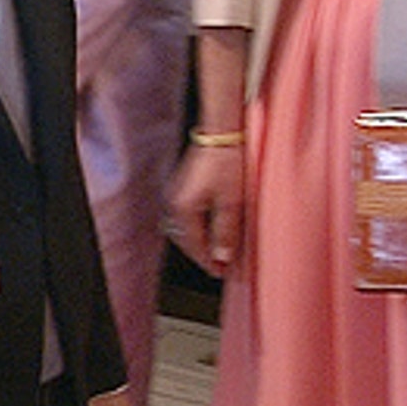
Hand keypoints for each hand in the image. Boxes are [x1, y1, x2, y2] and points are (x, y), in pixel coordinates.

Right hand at [167, 145, 244, 275]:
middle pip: (186, 239)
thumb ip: (226, 232)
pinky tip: (209, 227)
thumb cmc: (226, 161)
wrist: (221, 132)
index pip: (195, 246)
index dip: (210, 262)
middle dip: (202, 254)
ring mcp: (175, 193)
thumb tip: (222, 256)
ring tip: (215, 249)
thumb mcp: (232, 202)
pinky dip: (196, 226)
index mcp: (184, 209)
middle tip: (220, 265)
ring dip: (198, 241)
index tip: (222, 272)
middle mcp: (174, 203)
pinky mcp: (181, 186)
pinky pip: (185, 215)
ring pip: (184, 228)